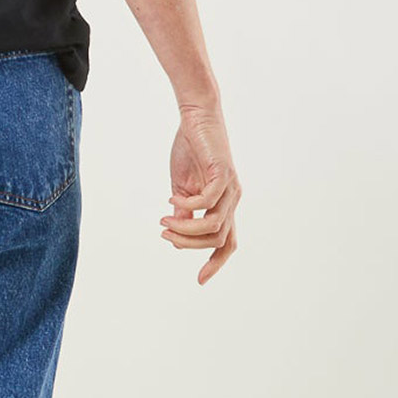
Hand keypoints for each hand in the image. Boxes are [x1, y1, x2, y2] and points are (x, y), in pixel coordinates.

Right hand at [160, 103, 240, 283]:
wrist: (195, 117)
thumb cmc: (189, 150)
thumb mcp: (182, 187)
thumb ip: (183, 212)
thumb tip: (177, 237)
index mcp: (224, 205)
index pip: (227, 243)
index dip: (216, 262)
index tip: (200, 281)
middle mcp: (233, 199)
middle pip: (219, 239)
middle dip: (190, 244)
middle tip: (164, 235)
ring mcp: (231, 187)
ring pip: (214, 224)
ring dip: (186, 228)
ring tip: (164, 221)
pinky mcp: (223, 173)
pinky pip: (208, 201)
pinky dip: (188, 206)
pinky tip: (171, 200)